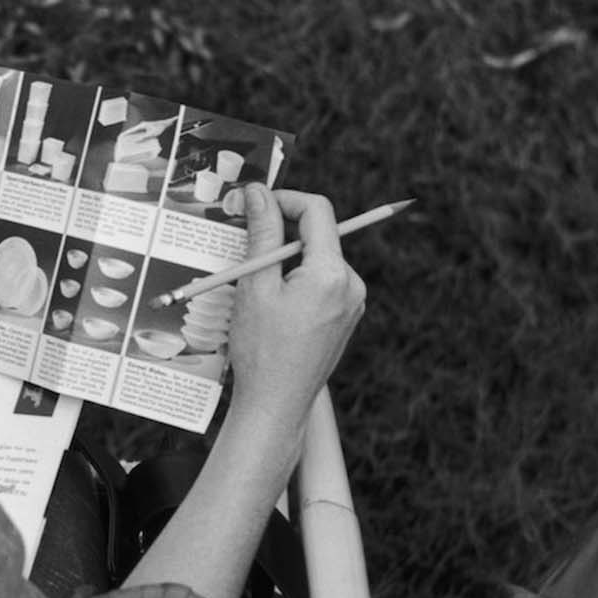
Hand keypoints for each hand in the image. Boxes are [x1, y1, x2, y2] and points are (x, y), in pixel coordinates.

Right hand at [225, 186, 365, 442]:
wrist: (276, 405)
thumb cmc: (261, 350)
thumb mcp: (254, 286)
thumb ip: (261, 233)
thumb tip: (258, 193)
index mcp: (331, 274)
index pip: (317, 211)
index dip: (285, 199)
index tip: (256, 204)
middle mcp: (351, 285)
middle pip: (318, 236)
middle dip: (281, 233)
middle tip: (244, 243)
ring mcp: (352, 304)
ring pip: (317, 260)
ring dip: (286, 261)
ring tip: (253, 285)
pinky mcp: (345, 318)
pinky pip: (321, 284)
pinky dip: (295, 282)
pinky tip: (270, 306)